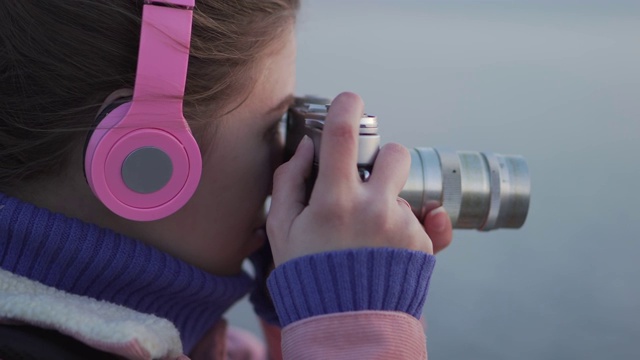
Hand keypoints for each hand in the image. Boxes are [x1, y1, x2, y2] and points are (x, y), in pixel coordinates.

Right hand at [268, 92, 448, 265]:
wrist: (346, 323)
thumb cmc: (308, 275)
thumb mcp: (282, 229)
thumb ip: (288, 181)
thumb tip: (306, 147)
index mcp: (334, 201)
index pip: (344, 136)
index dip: (347, 107)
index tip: (350, 101)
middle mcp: (374, 208)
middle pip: (394, 154)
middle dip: (382, 158)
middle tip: (366, 181)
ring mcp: (402, 226)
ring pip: (404, 190)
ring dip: (387, 200)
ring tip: (367, 233)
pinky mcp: (422, 244)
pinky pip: (417, 219)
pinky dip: (400, 228)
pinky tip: (381, 251)